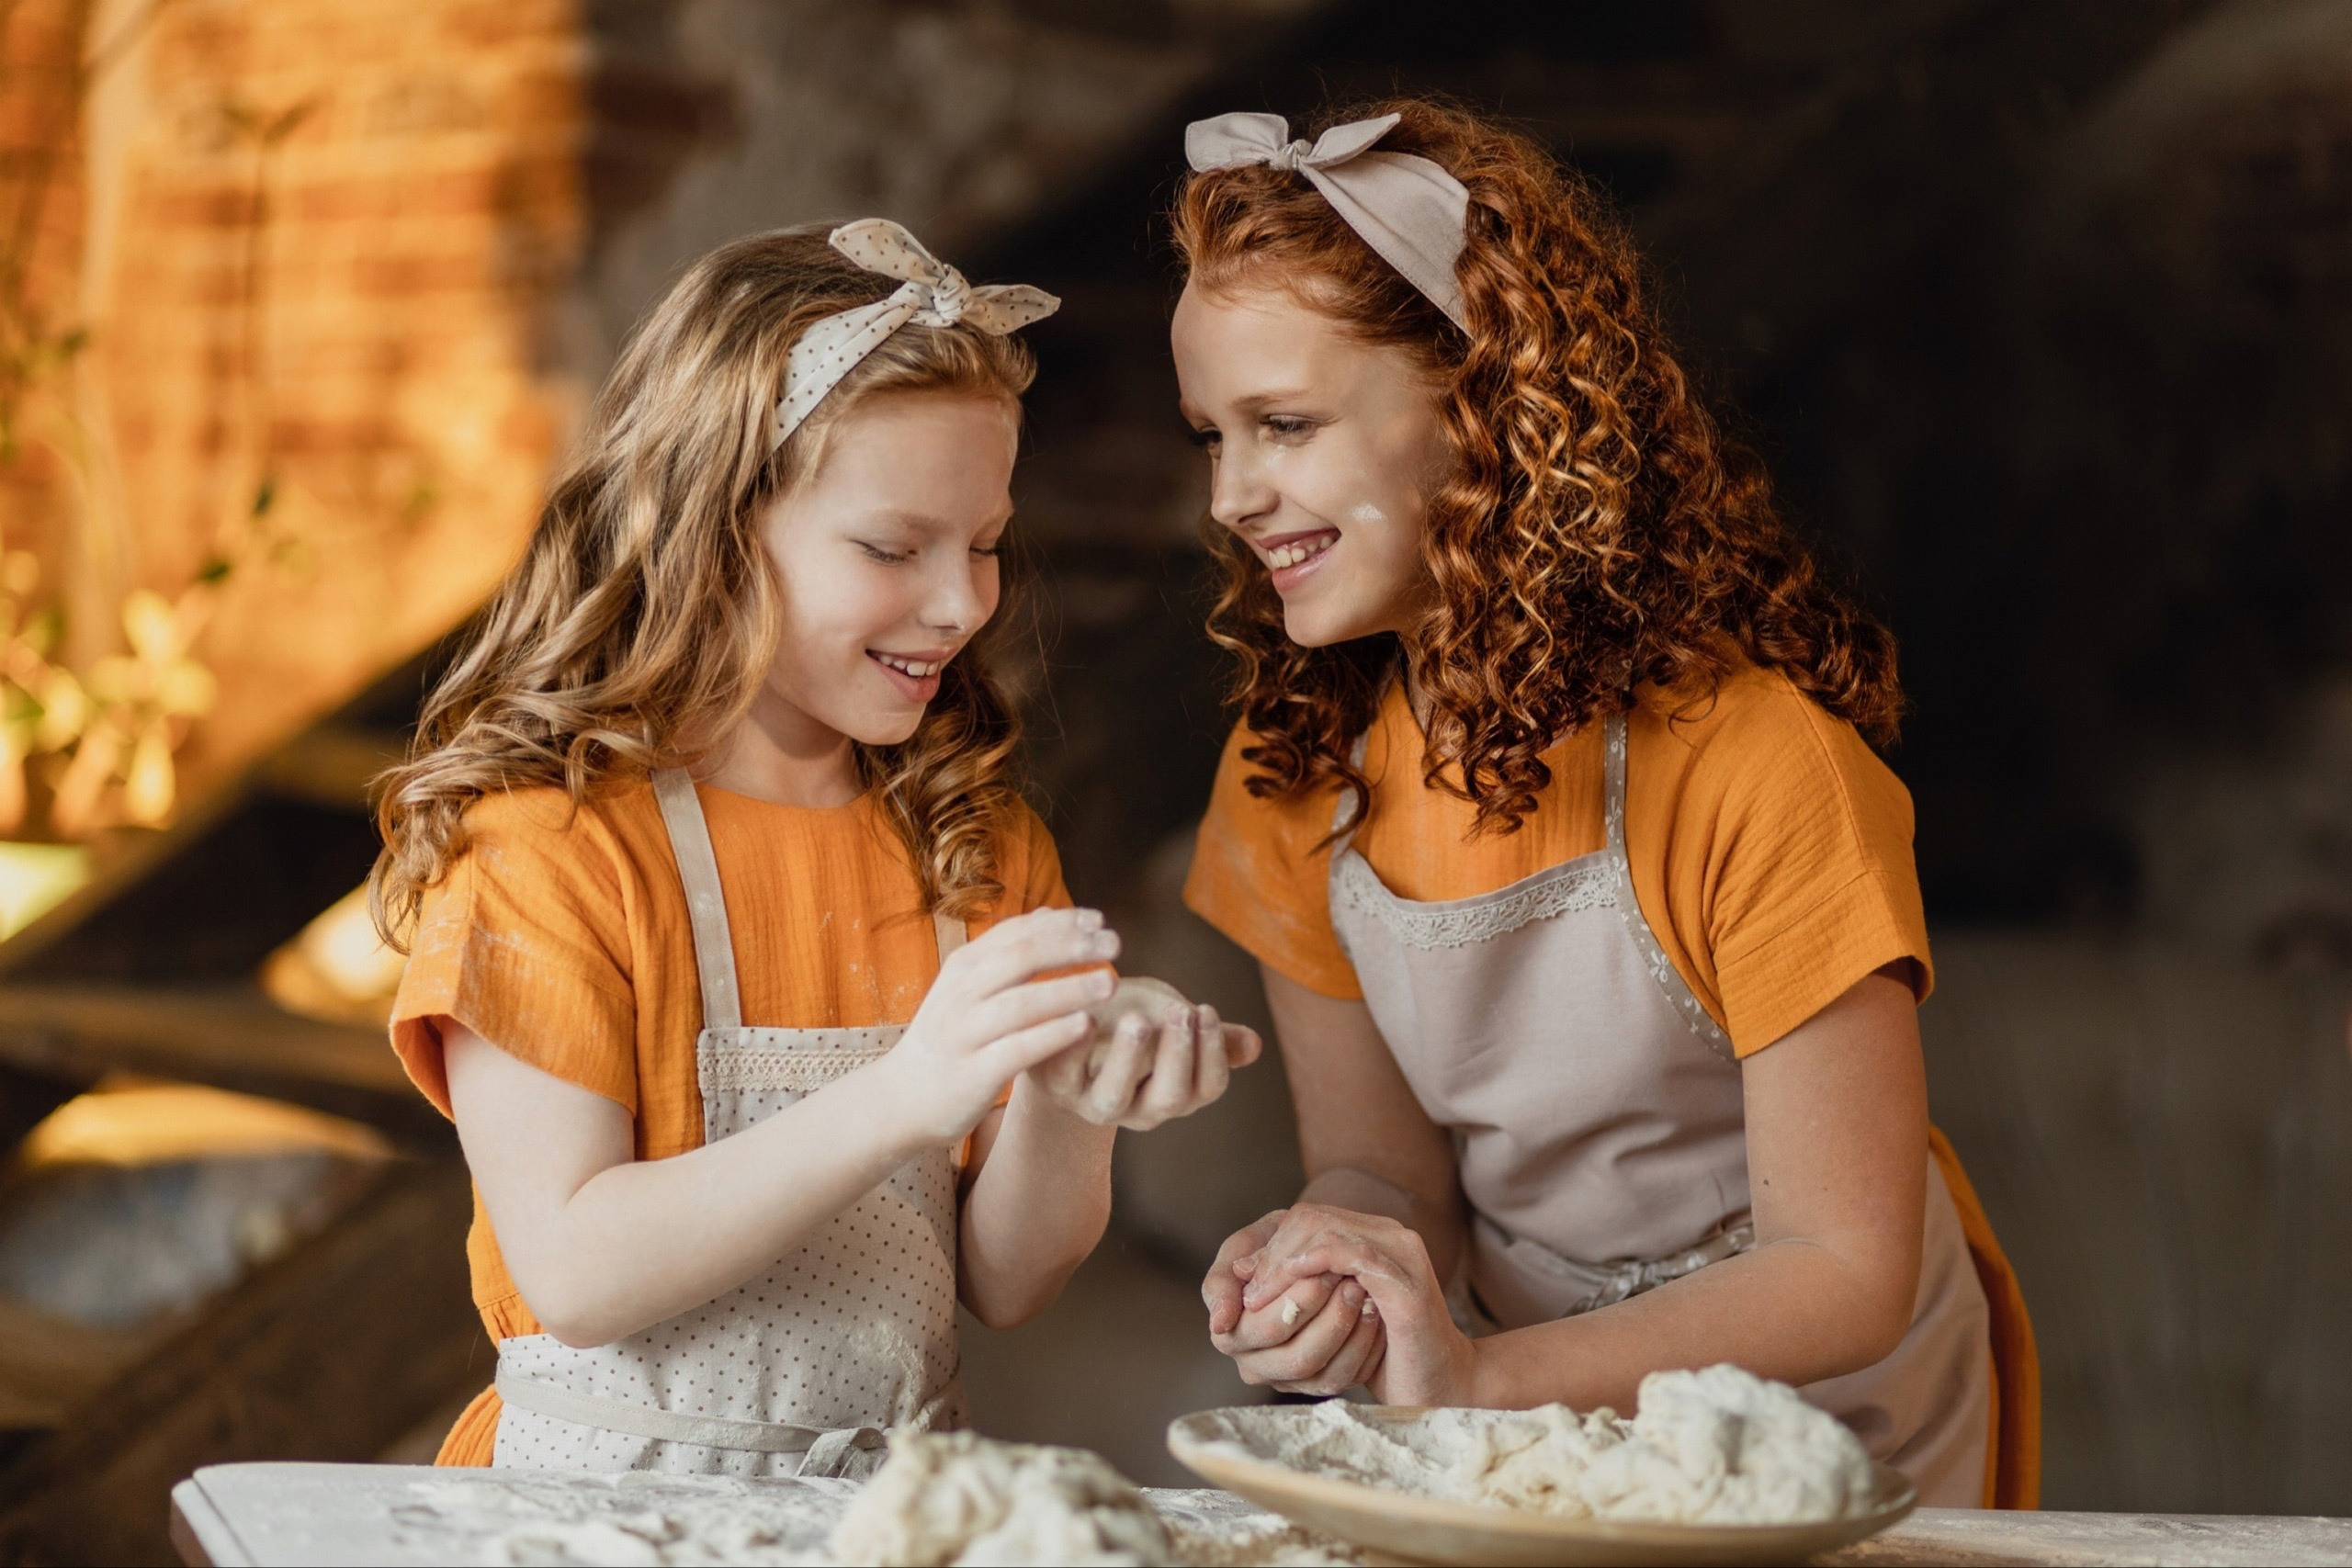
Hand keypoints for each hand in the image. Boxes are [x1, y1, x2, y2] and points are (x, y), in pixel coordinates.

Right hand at [872, 907, 1120, 1146]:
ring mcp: (965, 1033)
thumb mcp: (968, 988)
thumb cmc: (949, 1039)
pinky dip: (1053, 1034)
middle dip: (1071, 947)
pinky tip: (1085, 1026)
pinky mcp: (974, 1073)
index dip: (1061, 922)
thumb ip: (1007, 953)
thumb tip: (1049, 914)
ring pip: (1021, 1003)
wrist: (902, 1100)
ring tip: (1110, 983)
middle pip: (1021, 958)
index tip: (1100, 920)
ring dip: (1069, 989)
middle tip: (1114, 944)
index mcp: (964, 967)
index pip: (1016, 932)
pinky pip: (1017, 1049)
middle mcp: (962, 994)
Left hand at [1030, 999, 1261, 1130]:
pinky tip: (1084, 1014)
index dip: (1212, 1053)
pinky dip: (1074, 1046)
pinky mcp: (1058, 1086)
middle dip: (1178, 1056)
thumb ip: (1210, 1036)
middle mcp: (1140, 1108)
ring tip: (1137, 1020)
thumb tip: (1255, 1044)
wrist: (1066, 1033)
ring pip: (1115, 1097)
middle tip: (1179, 1012)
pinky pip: (1066, 1072)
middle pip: (1169, 1098)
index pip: (1208, 1086)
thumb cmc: (1130, 1024)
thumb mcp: (1172, 1025)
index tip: (1206, 1010)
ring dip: (1129, 1058)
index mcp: (1177, 1092)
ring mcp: (1096, 1102)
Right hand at [1203, 1208, 1384, 1396]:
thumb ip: (1223, 1279)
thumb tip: (1220, 1323)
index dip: (1300, 1299)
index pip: (1270, 1327)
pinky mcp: (1321, 1386)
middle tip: (1354, 1280)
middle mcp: (1255, 1367)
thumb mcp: (1242, 1247)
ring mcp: (1289, 1382)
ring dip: (1353, 1333)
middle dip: (1331, 1317)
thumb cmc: (1270, 1245)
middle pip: (1299, 1358)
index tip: (1324, 1268)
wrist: (1302, 1252)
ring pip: (1326, 1376)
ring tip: (1367, 1295)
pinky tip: (1377, 1316)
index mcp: (1230, 1336)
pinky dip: (1367, 1348)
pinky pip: (1349, 1379)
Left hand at [1241, 1205, 1475, 1406]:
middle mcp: (1392, 1236)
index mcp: (1377, 1237)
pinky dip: (1313, 1265)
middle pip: (1312, 1217)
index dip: (1272, 1244)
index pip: (1310, 1217)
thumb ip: (1307, 1290)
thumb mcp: (1340, 1317)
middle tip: (1247, 1290)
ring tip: (1259, 1295)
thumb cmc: (1390, 1356)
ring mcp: (1401, 1253)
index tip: (1244, 1280)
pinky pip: (1350, 1254)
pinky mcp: (1404, 1280)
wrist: (1444, 1387)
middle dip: (1272, 1252)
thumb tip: (1247, 1280)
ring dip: (1284, 1262)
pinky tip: (1291, 1285)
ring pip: (1325, 1230)